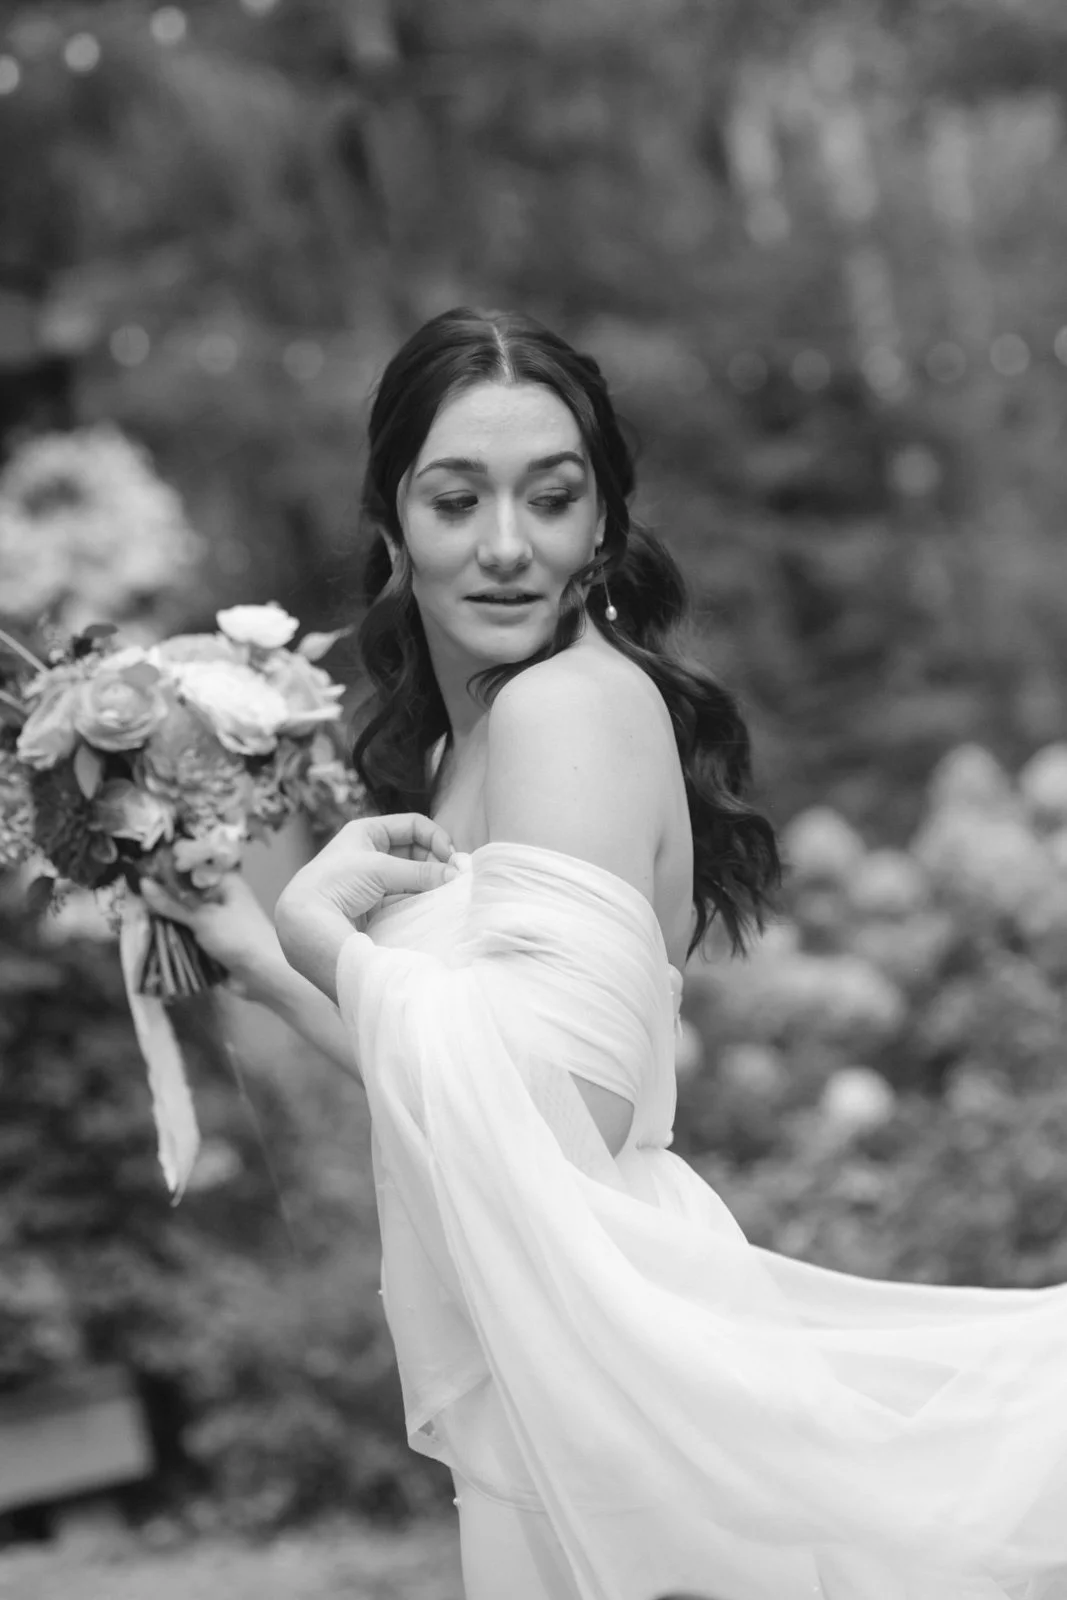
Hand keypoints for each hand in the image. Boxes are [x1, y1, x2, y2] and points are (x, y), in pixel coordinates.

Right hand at [139, 871, 285, 1002]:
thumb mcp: (203, 917)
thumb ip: (172, 903)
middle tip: (130, 892)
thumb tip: (142, 883)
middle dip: (161, 896)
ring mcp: (215, 921)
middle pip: (185, 893)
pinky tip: (147, 933)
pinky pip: (186, 934)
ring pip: (183, 915)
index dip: (168, 868)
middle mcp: (220, 898)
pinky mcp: (211, 943)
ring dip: (164, 918)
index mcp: (225, 882)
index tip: (139, 869)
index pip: (192, 868)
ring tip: (132, 912)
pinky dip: (171, 935)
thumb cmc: (238, 936)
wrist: (263, 976)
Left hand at [273, 814, 459, 1000]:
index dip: (435, 838)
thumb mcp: (380, 869)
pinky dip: (420, 899)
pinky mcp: (375, 904)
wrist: (305, 922)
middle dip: (436, 862)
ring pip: (413, 875)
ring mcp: (373, 880)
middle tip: (454, 879)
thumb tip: (456, 876)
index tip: (452, 858)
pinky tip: (432, 907)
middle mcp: (371, 852)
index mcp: (367, 832)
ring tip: (447, 894)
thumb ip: (420, 872)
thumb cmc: (336, 883)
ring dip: (430, 883)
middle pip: (416, 851)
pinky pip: (405, 896)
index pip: (413, 826)